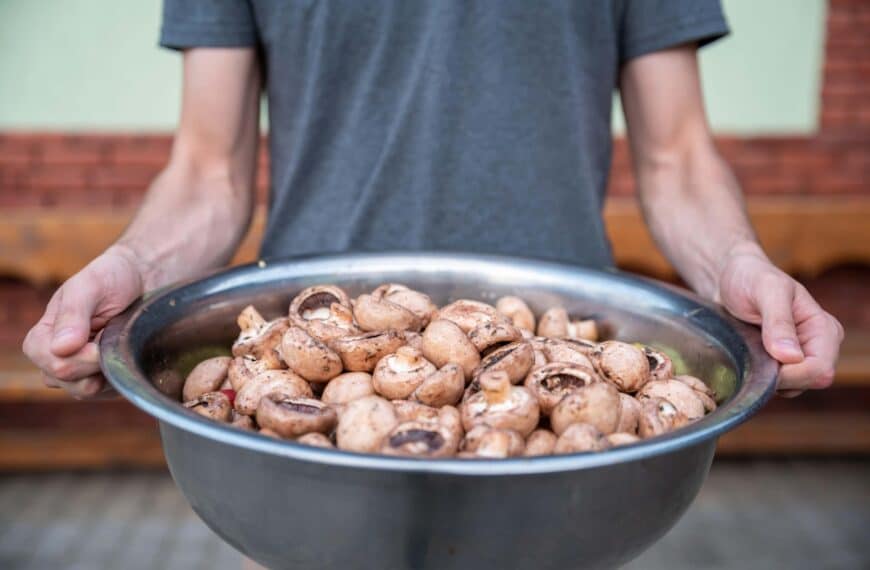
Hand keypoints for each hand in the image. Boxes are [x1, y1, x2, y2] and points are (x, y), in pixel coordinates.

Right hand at [22, 246, 144, 397]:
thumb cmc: (111, 278)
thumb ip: (73, 313)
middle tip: (116, 337)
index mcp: (44, 337)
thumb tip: (61, 348)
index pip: (51, 363)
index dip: (80, 358)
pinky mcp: (103, 381)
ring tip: (120, 343)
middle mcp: (56, 358)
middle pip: (68, 381)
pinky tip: (127, 355)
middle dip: (96, 363)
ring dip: (109, 371)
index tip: (103, 338)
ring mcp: (79, 372)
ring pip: (87, 391)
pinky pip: (107, 393)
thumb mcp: (90, 286)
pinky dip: (120, 377)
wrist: (142, 281)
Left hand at [716, 244, 843, 395]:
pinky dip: (759, 378)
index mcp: (825, 329)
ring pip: (791, 388)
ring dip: (766, 377)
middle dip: (778, 376)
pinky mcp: (782, 366)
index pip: (819, 370)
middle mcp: (819, 347)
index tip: (762, 361)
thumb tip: (791, 357)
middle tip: (750, 353)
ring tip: (747, 350)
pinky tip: (746, 357)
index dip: (791, 374)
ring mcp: (800, 359)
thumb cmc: (751, 277)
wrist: (730, 279)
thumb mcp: (766, 290)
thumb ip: (779, 321)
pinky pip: (776, 386)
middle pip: (808, 383)